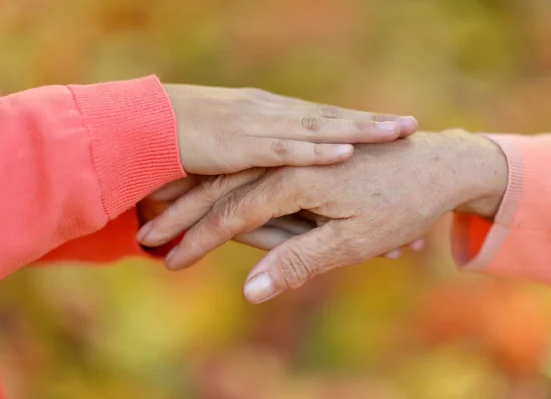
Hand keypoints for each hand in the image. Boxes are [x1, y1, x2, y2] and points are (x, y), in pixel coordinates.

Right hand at [138, 130, 507, 302]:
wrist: (443, 167)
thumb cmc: (402, 202)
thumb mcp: (349, 240)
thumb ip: (296, 261)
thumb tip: (250, 295)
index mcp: (296, 180)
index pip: (233, 216)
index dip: (197, 239)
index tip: (164, 259)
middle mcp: (287, 163)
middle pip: (223, 193)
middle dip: (182, 216)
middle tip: (144, 237)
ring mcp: (295, 154)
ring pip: (235, 180)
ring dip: (196, 200)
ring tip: (159, 217)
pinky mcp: (306, 156)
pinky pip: (259, 171)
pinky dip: (233, 188)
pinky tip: (222, 199)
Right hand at [164, 84, 416, 173]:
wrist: (139, 130)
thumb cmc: (185, 152)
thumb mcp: (231, 165)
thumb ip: (261, 183)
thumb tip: (285, 202)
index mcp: (271, 118)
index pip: (323, 121)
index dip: (358, 125)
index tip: (393, 129)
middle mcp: (270, 116)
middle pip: (330, 120)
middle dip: (371, 124)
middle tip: (411, 127)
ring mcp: (257, 126)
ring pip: (317, 129)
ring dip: (358, 131)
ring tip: (397, 133)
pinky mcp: (239, 144)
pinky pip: (284, 149)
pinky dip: (315, 151)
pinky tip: (345, 152)